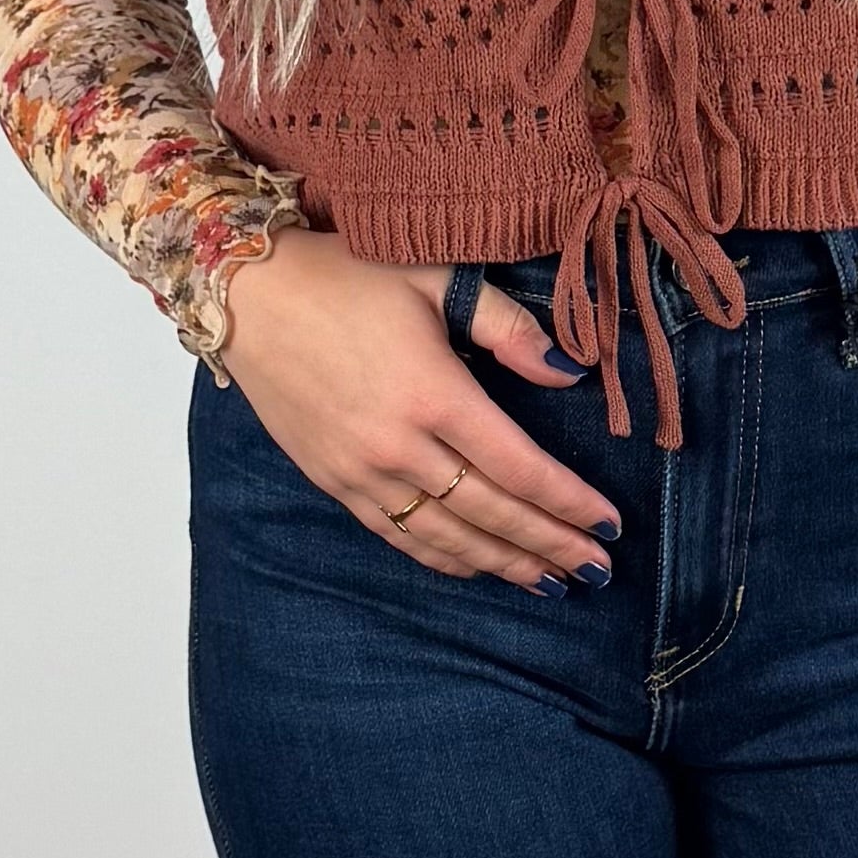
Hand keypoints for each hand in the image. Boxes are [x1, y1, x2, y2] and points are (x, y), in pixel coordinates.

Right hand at [216, 231, 619, 591]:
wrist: (247, 295)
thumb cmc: (343, 275)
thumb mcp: (434, 279)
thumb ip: (507, 327)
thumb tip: (568, 371)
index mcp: (434, 394)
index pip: (520, 468)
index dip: (570, 503)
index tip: (610, 523)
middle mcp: (399, 446)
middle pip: (492, 514)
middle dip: (551, 545)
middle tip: (597, 570)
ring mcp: (361, 471)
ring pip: (447, 537)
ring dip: (504, 564)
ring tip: (551, 582)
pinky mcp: (333, 481)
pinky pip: (398, 534)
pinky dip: (443, 558)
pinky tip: (476, 567)